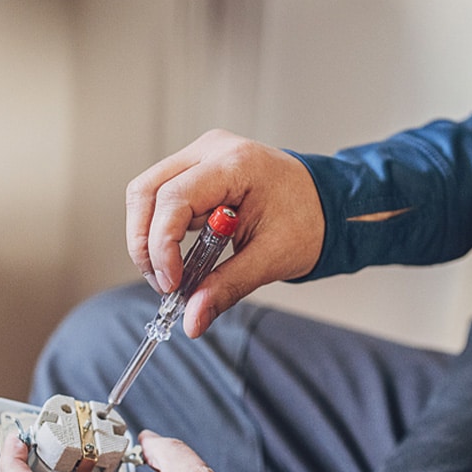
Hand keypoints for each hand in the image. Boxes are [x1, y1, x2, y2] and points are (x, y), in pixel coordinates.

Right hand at [126, 129, 324, 336]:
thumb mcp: (271, 259)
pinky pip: (160, 199)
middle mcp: (211, 151)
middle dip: (144, 243)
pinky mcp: (196, 172)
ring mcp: (200, 158)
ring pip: (146, 194)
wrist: (326, 203)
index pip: (174, 199)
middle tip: (163, 283)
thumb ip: (228, 288)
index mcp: (235, 164)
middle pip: (146, 191)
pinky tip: (178, 257)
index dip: (162, 245)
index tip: (171, 284)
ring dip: (148, 239)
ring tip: (170, 274)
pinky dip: (160, 232)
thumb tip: (192, 320)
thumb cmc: (307, 220)